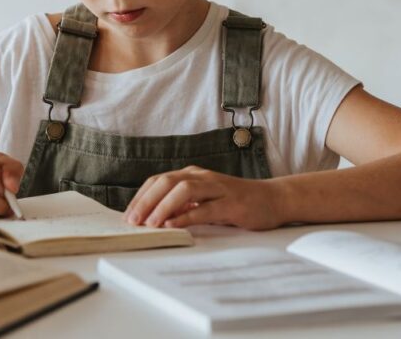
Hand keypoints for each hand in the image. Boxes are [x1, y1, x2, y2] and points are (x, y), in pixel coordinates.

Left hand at [123, 166, 283, 230]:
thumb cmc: (236, 201)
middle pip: (167, 182)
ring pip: (183, 190)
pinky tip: (174, 225)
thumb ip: (183, 204)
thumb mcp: (205, 200)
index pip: (159, 180)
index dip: (141, 197)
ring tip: (150, 224)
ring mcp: (217, 188)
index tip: (128, 215)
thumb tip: (154, 216)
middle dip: (146, 201)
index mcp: (193, 174)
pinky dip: (186, 216)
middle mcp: (202, 177)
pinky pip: (205, 208)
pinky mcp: (231, 203)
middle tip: (132, 220)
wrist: (273, 199)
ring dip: (163, 206)